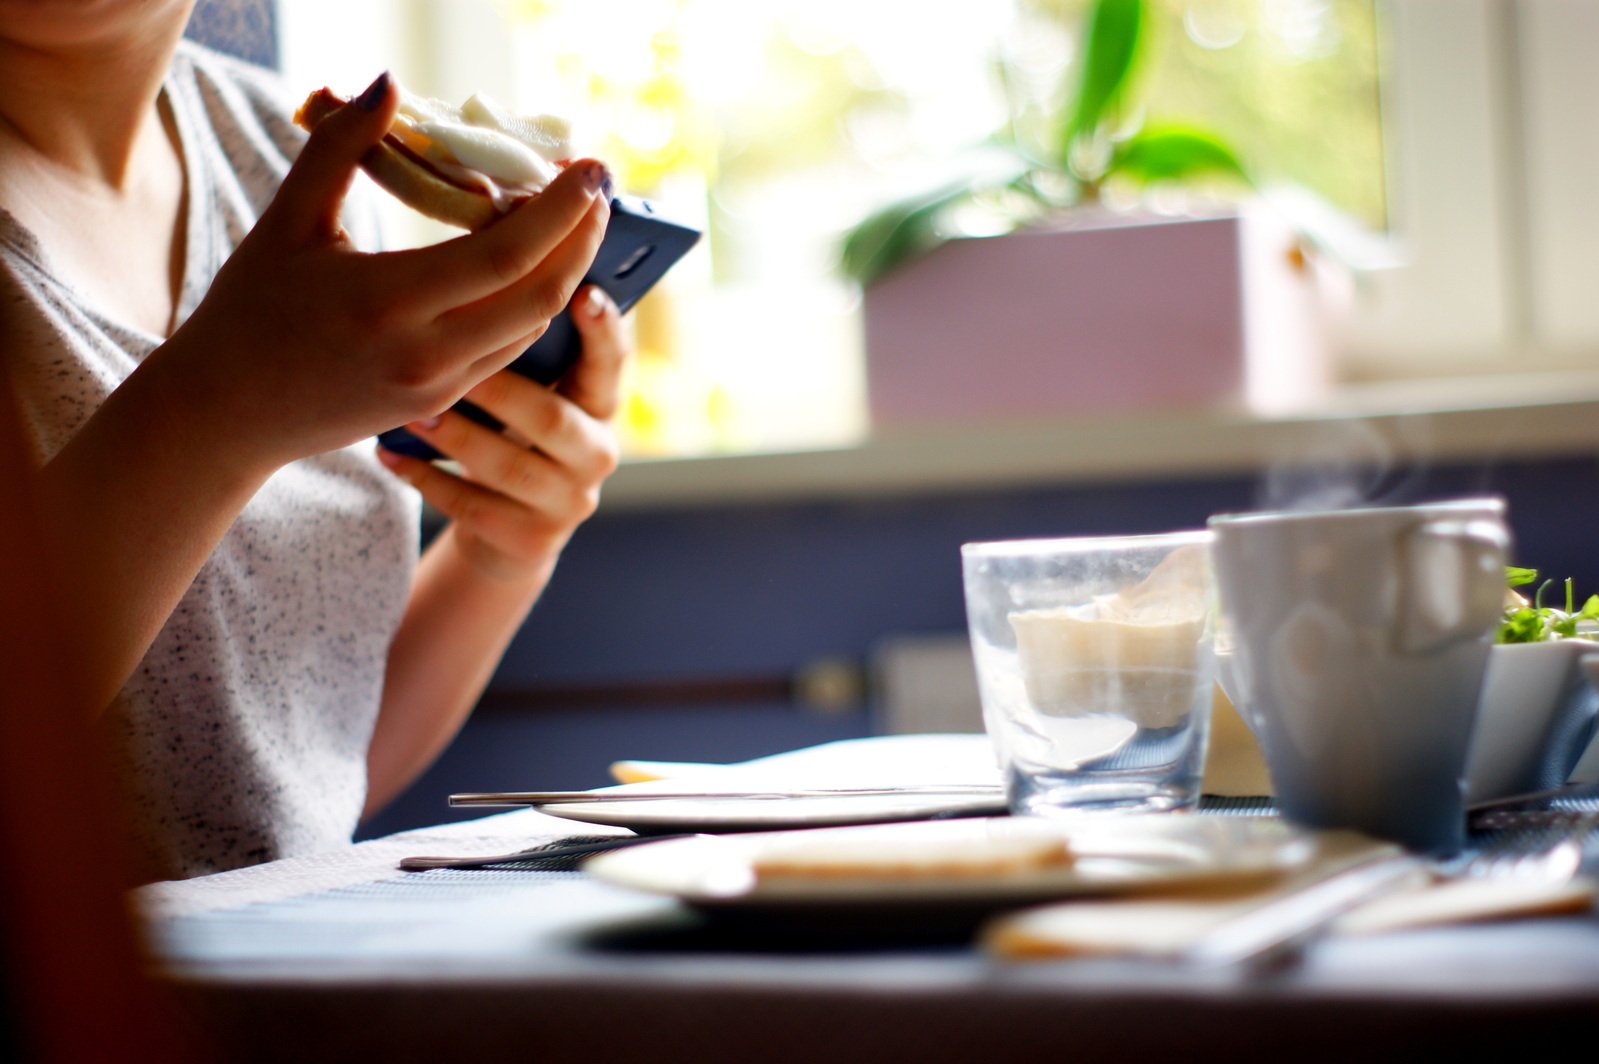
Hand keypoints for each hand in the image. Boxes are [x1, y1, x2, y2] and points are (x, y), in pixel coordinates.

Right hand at [146, 73, 610, 476]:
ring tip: (577, 218)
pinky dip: (533, 303)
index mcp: (386, 304)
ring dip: (565, 272)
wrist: (227, 414)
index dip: (559, 212)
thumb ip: (337, 150)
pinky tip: (538, 264)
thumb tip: (386, 82)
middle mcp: (424, 353)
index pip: (504, 256)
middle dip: (583, 240)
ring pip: (531, 327)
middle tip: (599, 188)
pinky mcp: (441, 401)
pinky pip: (508, 349)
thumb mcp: (286, 224)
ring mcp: (438, 385)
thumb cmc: (249, 313)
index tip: (590, 170)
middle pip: (538, 296)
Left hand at [376, 284, 628, 582]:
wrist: (507, 532)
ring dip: (456, 436)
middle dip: (498, 391)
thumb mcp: (533, 395)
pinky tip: (389, 455)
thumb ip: (526, 352)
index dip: (603, 332)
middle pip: (553, 419)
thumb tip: (490, 274)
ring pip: (509, 466)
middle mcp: (598, 455)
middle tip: (450, 362)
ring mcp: (569, 503)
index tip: (583, 294)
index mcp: (601, 406)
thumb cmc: (509, 435)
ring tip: (411, 412)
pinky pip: (472, 506)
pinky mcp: (531, 540)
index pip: (613, 364)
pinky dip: (426, 478)